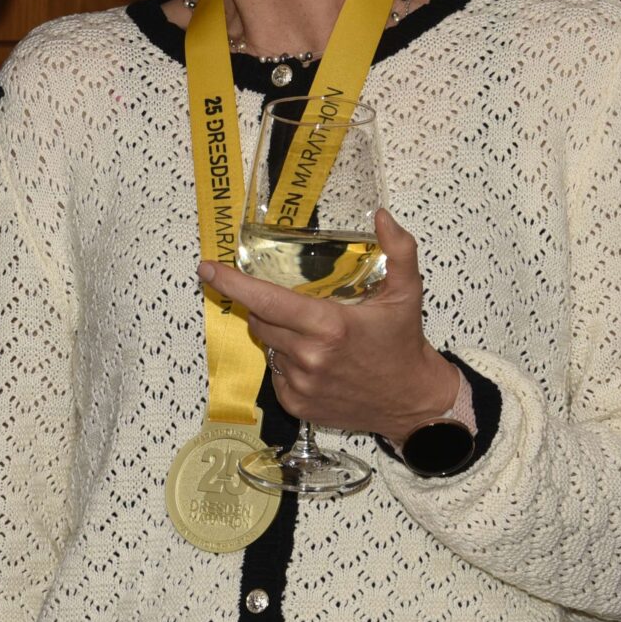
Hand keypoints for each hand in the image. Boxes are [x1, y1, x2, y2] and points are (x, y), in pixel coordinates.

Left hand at [201, 209, 460, 446]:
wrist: (412, 401)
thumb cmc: (403, 345)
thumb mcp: (406, 292)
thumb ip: (398, 249)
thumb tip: (381, 216)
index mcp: (329, 326)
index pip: (265, 300)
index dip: (232, 283)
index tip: (209, 268)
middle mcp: (309, 357)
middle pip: (261, 321)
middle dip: (268, 308)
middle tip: (299, 307)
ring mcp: (300, 384)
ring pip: (269, 347)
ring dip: (281, 336)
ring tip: (316, 338)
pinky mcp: (297, 405)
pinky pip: (276, 373)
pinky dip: (288, 362)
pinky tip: (317, 362)